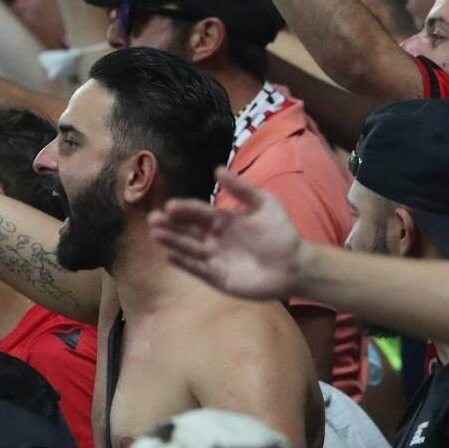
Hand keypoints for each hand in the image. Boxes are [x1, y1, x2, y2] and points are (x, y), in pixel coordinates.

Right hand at [147, 170, 307, 300]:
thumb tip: (217, 169)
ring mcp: (215, 258)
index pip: (198, 213)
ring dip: (172, 241)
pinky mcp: (218, 278)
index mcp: (223, 220)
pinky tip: (169, 255)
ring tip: (156, 235)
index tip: (168, 206)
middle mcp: (214, 238)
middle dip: (170, 225)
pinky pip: (197, 269)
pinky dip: (184, 262)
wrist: (294, 265)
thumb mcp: (264, 204)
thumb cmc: (281, 234)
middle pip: (187, 230)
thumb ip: (241, 189)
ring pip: (188, 248)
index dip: (184, 209)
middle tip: (153, 219)